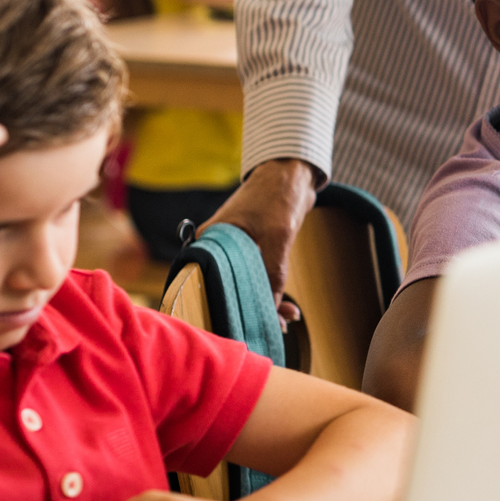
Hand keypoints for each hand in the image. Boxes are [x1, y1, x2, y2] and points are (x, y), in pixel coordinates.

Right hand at [204, 159, 317, 321]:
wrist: (292, 172)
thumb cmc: (278, 196)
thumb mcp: (277, 235)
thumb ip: (273, 272)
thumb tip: (272, 309)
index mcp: (211, 241)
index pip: (207, 282)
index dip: (224, 307)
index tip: (243, 327)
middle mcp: (217, 247)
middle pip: (228, 288)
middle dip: (251, 310)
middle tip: (275, 328)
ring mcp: (234, 249)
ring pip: (246, 284)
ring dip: (267, 303)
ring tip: (289, 319)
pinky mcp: (252, 250)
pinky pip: (258, 277)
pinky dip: (271, 292)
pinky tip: (287, 308)